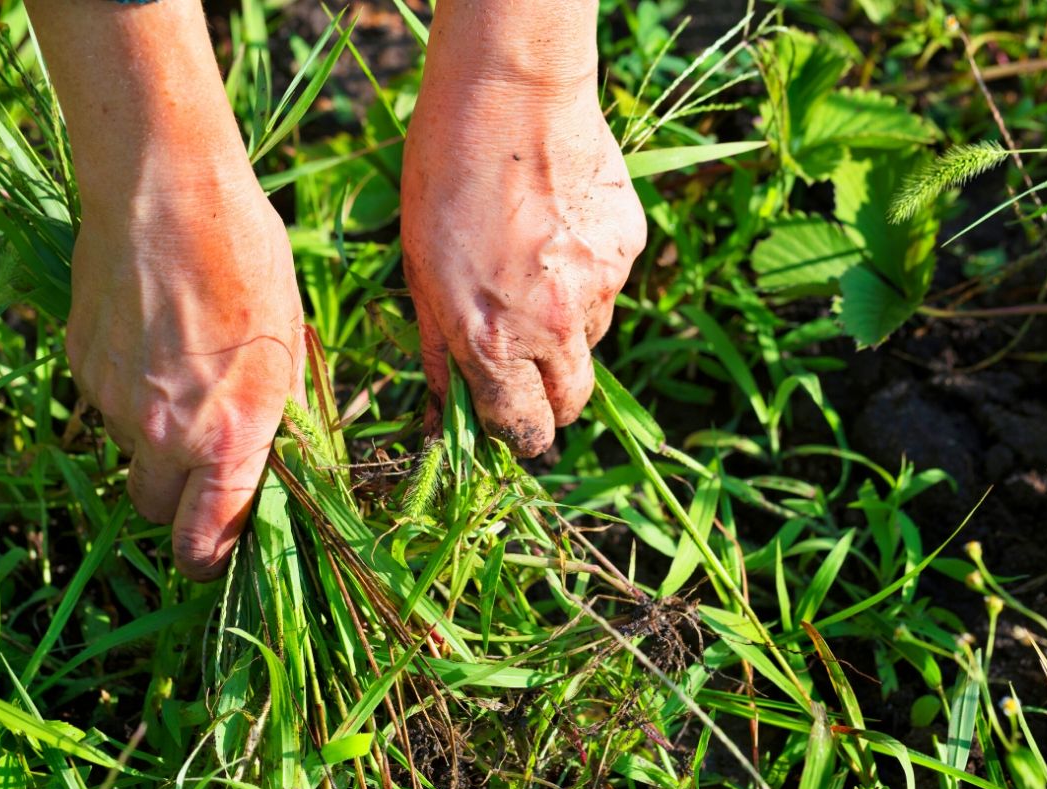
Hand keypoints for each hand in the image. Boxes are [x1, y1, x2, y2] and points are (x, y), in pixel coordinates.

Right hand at [67, 158, 302, 579]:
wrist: (164, 189)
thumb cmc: (246, 258)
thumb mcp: (288, 344)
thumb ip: (275, 418)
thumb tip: (272, 465)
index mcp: (230, 435)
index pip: (205, 543)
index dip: (211, 558)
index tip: (217, 550)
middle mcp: (165, 433)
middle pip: (156, 510)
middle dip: (178, 500)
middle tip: (205, 457)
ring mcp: (113, 402)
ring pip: (130, 452)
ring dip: (154, 437)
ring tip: (183, 369)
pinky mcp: (80, 367)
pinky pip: (105, 405)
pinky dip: (127, 392)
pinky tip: (151, 338)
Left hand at [401, 71, 645, 455]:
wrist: (510, 96)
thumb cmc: (444, 178)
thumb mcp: (418, 271)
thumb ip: (439, 348)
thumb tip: (443, 408)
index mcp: (494, 342)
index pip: (524, 430)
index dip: (517, 434)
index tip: (511, 422)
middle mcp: (555, 327)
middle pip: (572, 403)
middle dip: (550, 400)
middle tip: (526, 366)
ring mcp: (600, 287)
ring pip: (590, 338)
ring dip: (566, 328)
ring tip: (532, 267)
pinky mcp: (627, 249)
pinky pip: (608, 285)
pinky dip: (587, 275)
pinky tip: (557, 230)